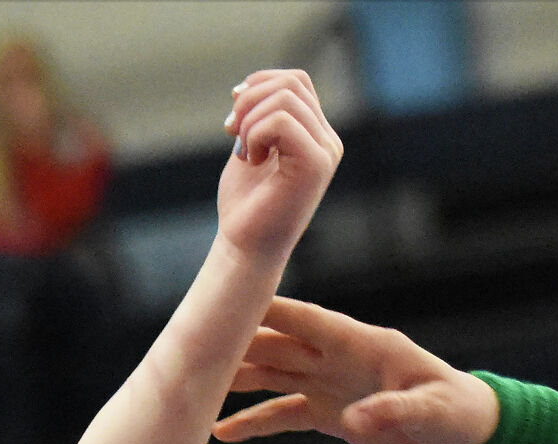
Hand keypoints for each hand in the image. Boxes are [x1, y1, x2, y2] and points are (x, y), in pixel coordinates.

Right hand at [213, 297, 500, 443]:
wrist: (464, 435)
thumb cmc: (457, 413)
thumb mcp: (434, 413)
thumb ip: (396, 411)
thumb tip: (356, 421)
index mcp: (365, 345)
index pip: (311, 322)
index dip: (273, 312)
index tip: (234, 302)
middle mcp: (338, 359)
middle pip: (280, 346)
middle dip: (239, 344)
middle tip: (195, 346)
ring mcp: (329, 383)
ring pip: (273, 374)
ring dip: (237, 378)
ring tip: (195, 383)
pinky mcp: (327, 412)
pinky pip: (282, 413)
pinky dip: (252, 422)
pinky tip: (221, 432)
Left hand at [217, 71, 343, 261]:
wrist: (245, 248)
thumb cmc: (246, 206)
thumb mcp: (250, 148)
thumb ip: (258, 116)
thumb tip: (247, 85)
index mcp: (315, 134)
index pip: (296, 81)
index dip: (259, 84)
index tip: (232, 118)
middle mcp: (327, 141)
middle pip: (292, 83)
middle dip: (250, 100)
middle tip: (230, 132)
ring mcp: (325, 152)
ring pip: (285, 98)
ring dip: (249, 120)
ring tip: (243, 151)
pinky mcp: (316, 165)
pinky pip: (282, 122)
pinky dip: (255, 134)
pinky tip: (250, 160)